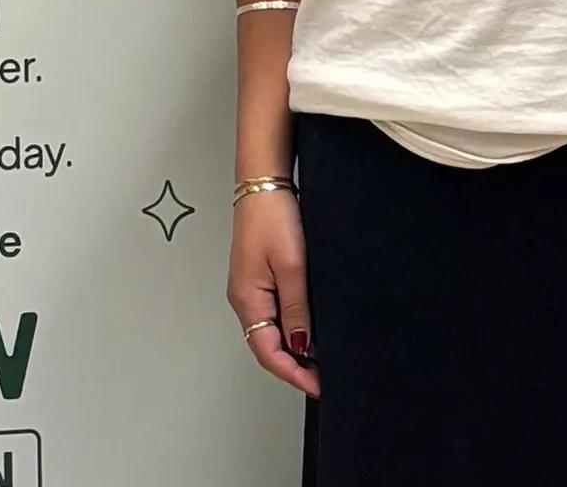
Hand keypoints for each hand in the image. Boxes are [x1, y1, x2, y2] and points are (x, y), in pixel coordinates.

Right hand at [229, 191, 319, 398]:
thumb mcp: (291, 265)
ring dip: (292, 347)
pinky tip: (307, 326)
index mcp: (247, 300)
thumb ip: (296, 307)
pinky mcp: (258, 276)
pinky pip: (272, 312)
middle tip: (322, 377)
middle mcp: (244, 298)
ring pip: (269, 330)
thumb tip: (300, 344)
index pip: (268, 353)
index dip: (293, 374)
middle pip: (266, 346)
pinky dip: (289, 326)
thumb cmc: (272, 216)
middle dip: (293, 366)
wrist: (263, 181)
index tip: (318, 386)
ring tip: (319, 357)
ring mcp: (250, 287)